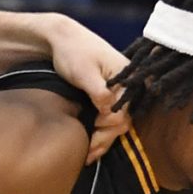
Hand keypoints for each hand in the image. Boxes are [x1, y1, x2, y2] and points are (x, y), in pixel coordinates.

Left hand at [42, 17, 131, 159]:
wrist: (63, 38)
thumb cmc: (73, 52)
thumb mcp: (84, 72)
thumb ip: (99, 92)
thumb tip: (109, 112)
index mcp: (127, 78)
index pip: (124, 111)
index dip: (109, 123)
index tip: (93, 125)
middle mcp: (128, 87)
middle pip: (123, 120)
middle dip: (106, 137)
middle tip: (88, 150)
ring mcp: (120, 92)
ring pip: (117, 123)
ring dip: (104, 139)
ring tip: (89, 155)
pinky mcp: (110, 96)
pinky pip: (111, 118)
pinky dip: (102, 132)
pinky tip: (91, 145)